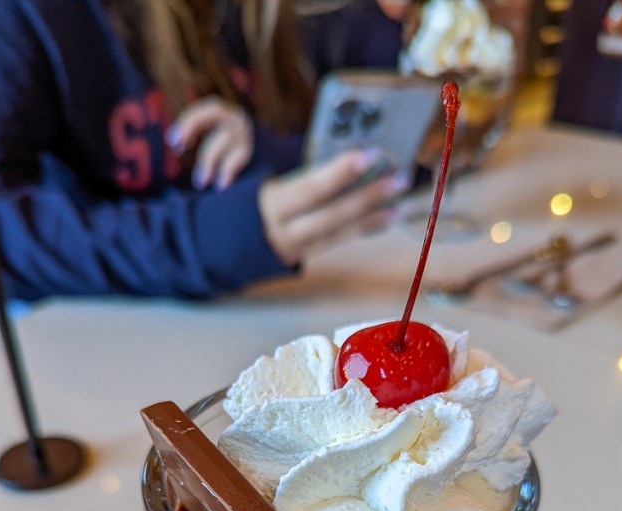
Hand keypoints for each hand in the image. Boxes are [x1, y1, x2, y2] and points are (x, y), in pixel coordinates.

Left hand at [166, 97, 253, 189]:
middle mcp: (239, 120)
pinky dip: (226, 170)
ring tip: (200, 182)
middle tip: (177, 149)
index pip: (206, 108)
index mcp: (228, 115)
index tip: (172, 142)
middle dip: (192, 124)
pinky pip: (238, 157)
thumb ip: (204, 142)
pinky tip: (220, 185)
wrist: (277, 168)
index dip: (188, 121)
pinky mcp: (260, 153)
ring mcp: (250, 135)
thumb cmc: (239, 161)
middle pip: (215, 110)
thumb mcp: (221, 144)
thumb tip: (175, 144)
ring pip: (225, 136)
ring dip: (207, 159)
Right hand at [258, 151, 407, 266]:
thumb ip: (299, 163)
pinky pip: (337, 241)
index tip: (367, 155)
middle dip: (366, 196)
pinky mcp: (303, 255)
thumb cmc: (249, 194)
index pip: (310, 188)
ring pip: (337, 232)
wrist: (222, 238)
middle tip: (396, 179)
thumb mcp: (264, 172)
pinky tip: (385, 216)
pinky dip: (363, 228)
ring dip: (371, 215)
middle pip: (330, 215)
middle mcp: (283, 230)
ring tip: (398, 200)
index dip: (339, 173)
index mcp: (270, 203)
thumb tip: (345, 145)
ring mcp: (294, 247)